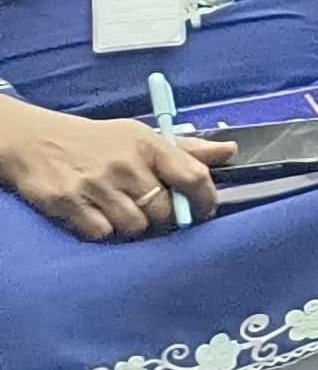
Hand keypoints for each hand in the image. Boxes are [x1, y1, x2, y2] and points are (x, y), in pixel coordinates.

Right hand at [0, 104, 231, 239]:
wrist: (36, 141)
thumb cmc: (97, 141)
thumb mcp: (141, 136)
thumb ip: (186, 150)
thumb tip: (230, 151)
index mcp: (148, 145)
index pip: (193, 175)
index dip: (206, 199)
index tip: (205, 210)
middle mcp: (124, 164)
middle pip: (165, 210)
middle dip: (166, 218)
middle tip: (155, 213)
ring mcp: (96, 184)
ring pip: (136, 226)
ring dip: (133, 226)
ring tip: (122, 211)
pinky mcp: (68, 203)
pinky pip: (102, 233)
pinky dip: (104, 231)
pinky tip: (98, 216)